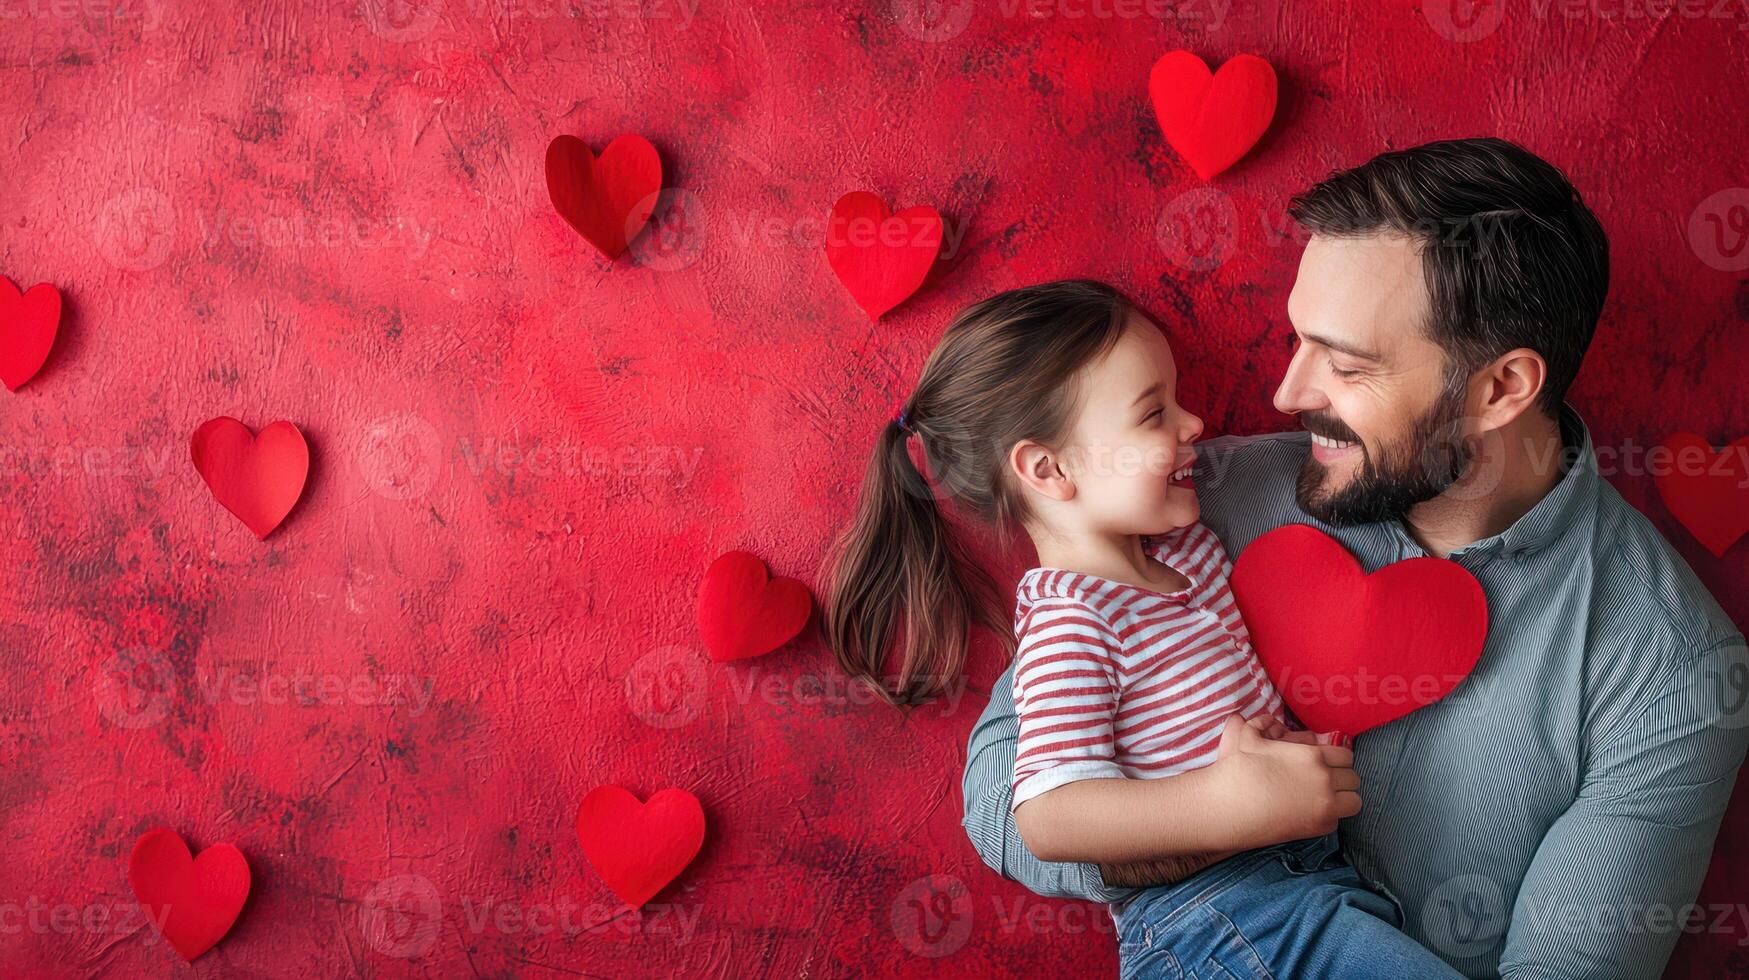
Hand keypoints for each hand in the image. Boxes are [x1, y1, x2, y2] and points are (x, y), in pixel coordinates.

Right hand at [1208, 714, 1360, 849]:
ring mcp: (1325, 805)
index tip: (1326, 765)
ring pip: (1354, 801)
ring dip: (1343, 799)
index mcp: (1313, 756)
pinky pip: (1338, 820)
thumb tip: (1269, 719)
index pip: (1346, 756)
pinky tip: (1312, 813)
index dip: (1337, 760)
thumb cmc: (1239, 770)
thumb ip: (1263, 723)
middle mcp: (1325, 780)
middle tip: (1326, 782)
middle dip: (1342, 779)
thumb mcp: (1249, 737)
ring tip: (1327, 799)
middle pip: (1353, 778)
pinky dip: (1329, 817)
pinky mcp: (1319, 827)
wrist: (1230, 807)